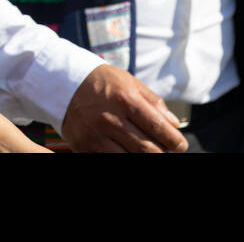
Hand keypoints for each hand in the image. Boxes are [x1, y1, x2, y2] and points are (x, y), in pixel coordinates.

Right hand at [60, 64, 188, 151]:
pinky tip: (128, 152)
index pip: (157, 127)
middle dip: (162, 153)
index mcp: (124, 99)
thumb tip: (173, 124)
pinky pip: (110, 160)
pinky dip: (124, 157)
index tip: (181, 145)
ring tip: (149, 152)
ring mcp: (95, 135)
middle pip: (147, 149)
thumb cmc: (101, 82)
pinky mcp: (84, 147)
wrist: (62, 82)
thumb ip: (153, 102)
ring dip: (144, 158)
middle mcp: (109, 118)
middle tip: (167, 152)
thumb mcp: (128, 82)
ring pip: (130, 158)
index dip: (174, 140)